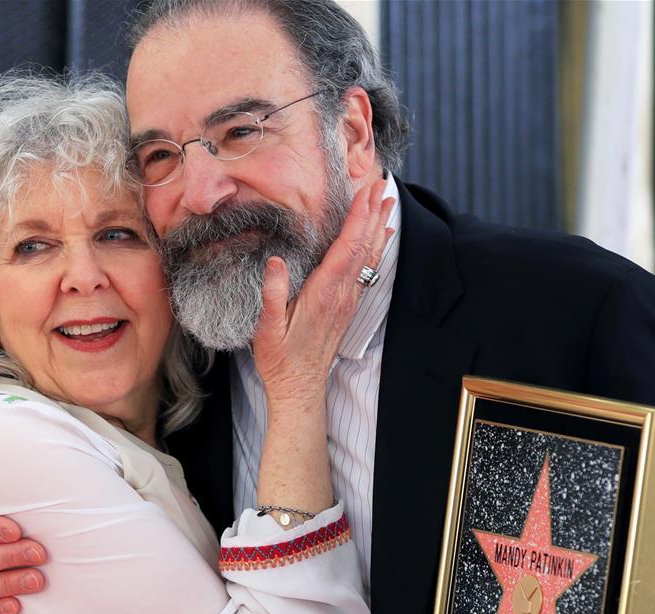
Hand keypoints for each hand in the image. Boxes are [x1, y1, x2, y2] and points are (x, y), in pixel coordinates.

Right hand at [252, 177, 394, 405]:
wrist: (300, 388)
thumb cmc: (280, 360)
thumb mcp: (266, 329)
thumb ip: (272, 295)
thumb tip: (275, 261)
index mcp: (323, 294)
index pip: (346, 248)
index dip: (357, 218)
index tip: (365, 192)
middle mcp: (341, 294)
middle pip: (363, 246)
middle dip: (373, 213)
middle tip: (382, 184)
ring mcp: (347, 301)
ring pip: (368, 257)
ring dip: (378, 228)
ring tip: (388, 202)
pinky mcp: (347, 307)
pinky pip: (366, 271)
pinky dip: (375, 249)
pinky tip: (380, 239)